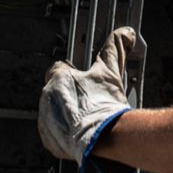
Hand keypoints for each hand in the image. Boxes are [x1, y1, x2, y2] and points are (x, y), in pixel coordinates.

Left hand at [39, 27, 136, 172]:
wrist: (102, 138)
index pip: (58, 69)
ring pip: (54, 112)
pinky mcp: (49, 140)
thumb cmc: (104, 106)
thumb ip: (116, 46)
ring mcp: (46, 120)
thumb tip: (125, 33)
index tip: (81, 78)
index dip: (71, 73)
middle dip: (71, 95)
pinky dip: (65, 132)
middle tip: (89, 101)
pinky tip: (81, 131)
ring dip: (67, 114)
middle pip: (56, 91)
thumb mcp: (111, 71)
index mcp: (58, 79)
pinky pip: (54, 133)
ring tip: (87, 117)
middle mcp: (47, 98)